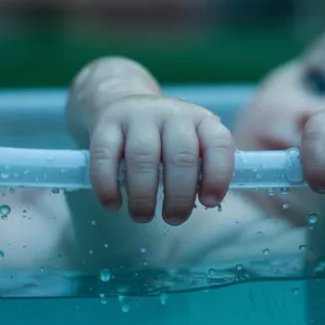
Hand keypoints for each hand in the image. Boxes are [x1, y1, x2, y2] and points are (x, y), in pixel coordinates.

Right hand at [87, 95, 234, 224]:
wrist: (124, 104)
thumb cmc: (167, 138)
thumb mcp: (194, 144)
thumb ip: (203, 167)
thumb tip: (207, 201)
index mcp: (202, 121)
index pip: (218, 144)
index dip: (218, 176)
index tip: (209, 202)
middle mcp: (173, 115)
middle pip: (181, 156)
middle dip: (179, 196)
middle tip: (174, 219)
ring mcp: (138, 116)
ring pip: (143, 157)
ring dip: (143, 195)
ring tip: (143, 217)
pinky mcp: (106, 124)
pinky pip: (105, 156)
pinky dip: (107, 186)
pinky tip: (113, 205)